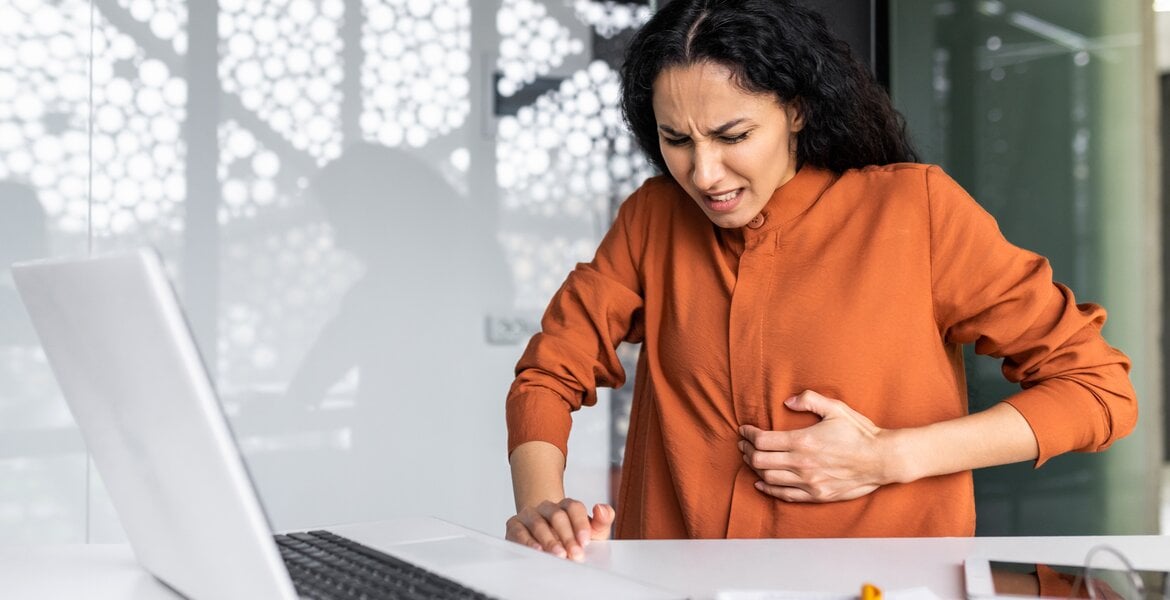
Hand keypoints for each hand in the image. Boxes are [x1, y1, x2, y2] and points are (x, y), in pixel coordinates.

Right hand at [505, 498, 613, 560]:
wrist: (547, 542)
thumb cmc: (572, 538)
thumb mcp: (592, 532)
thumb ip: (602, 521)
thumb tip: (602, 508)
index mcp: (566, 506)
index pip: (574, 507)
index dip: (580, 524)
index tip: (585, 541)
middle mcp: (547, 507)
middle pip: (557, 515)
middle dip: (567, 537)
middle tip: (575, 554)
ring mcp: (530, 514)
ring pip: (538, 523)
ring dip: (549, 540)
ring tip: (559, 554)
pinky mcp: (515, 525)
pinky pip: (519, 531)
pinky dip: (528, 542)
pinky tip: (537, 550)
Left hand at [739, 390, 891, 502]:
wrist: (882, 459)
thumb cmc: (860, 432)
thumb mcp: (836, 408)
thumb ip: (810, 399)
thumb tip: (787, 401)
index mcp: (803, 441)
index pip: (763, 440)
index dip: (749, 435)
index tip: (744, 430)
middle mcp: (802, 464)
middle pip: (761, 460)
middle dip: (747, 451)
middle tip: (744, 444)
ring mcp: (809, 482)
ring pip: (769, 478)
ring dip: (755, 468)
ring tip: (751, 459)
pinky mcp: (817, 495)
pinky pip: (785, 495)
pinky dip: (769, 489)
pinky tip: (761, 483)